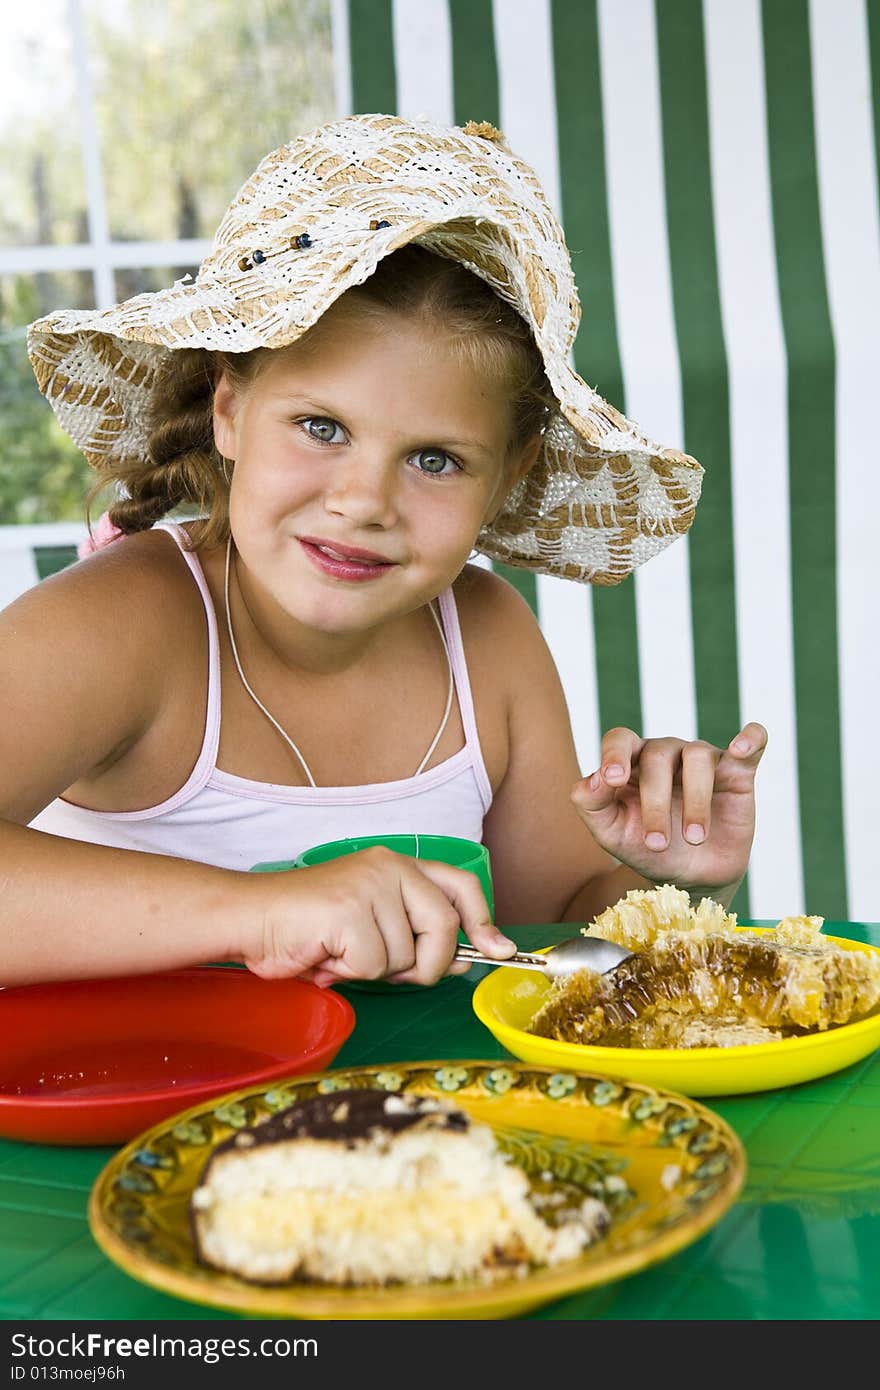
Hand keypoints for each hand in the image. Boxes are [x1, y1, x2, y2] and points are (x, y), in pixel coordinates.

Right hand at [242, 846, 515, 987]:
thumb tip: (464, 959)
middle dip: (423, 965)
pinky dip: (349, 973)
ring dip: (373, 970)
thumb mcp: (372, 926)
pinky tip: (326, 955)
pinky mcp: (349, 909)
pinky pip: (373, 964)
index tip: (497, 950)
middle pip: (444, 928)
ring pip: (406, 955)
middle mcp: (389, 867)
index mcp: (397, 866)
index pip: (460, 886)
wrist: (251, 918)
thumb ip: (416, 935)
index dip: (483, 921)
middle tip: (384, 969)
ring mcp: (369, 885)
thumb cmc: (307, 928)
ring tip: (340, 952)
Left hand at [570, 723, 767, 901]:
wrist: (691, 879)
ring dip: (695, 801)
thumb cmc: (646, 850)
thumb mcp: (610, 834)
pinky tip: (741, 747)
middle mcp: (666, 754)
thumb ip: (590, 804)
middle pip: (657, 755)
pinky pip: (750, 745)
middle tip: (657, 844)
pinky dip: (750, 740)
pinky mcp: (738, 773)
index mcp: (632, 763)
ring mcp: (703, 761)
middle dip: (655, 802)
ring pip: (697, 756)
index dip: (614, 754)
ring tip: (694, 839)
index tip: (614, 779)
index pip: (620, 740)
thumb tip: (595, 778)